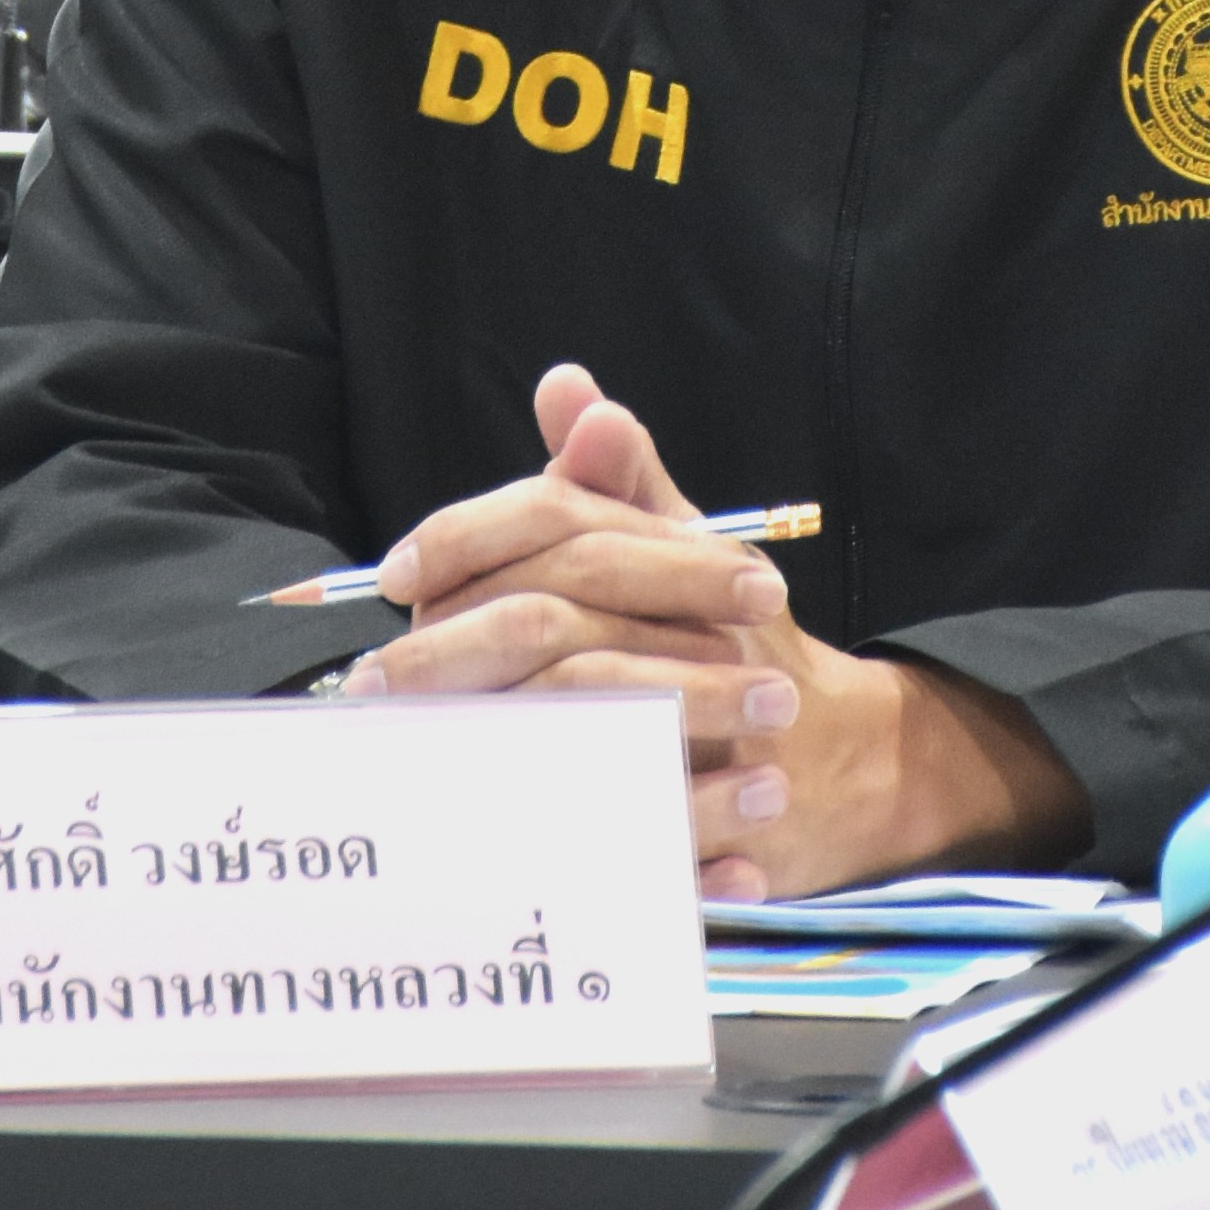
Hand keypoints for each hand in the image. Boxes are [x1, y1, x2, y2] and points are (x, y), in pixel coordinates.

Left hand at [341, 363, 1086, 898]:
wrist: (836, 754)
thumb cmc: (731, 638)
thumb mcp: (675, 545)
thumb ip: (615, 478)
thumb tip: (567, 386)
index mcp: (670, 552)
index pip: (555, 520)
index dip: (466, 538)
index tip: (396, 575)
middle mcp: (688, 627)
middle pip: (548, 621)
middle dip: (445, 651)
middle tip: (373, 683)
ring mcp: (702, 721)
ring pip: (573, 715)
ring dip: (477, 731)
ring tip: (404, 750)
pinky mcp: (707, 808)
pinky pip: (615, 817)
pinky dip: (538, 815)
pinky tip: (476, 824)